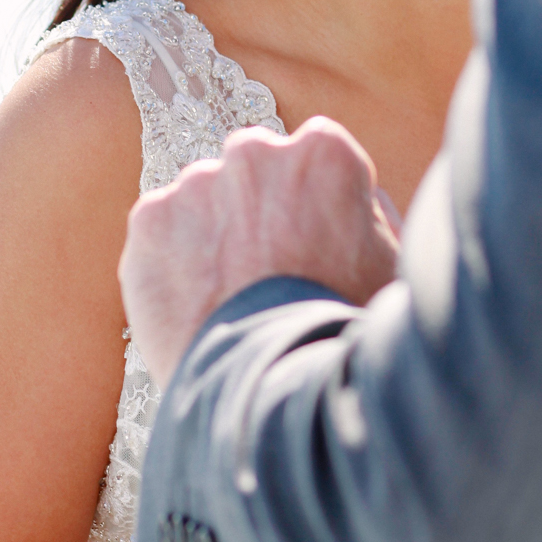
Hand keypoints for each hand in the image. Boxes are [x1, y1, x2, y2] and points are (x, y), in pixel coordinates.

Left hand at [118, 117, 400, 385]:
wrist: (276, 389)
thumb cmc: (345, 329)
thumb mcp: (391, 264)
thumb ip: (371, 213)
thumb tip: (360, 196)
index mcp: (323, 152)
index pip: (314, 153)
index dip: (315, 201)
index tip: (313, 241)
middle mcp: (255, 152)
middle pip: (253, 168)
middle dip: (258, 206)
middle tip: (267, 270)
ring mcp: (196, 184)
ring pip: (203, 200)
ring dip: (213, 233)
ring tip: (230, 298)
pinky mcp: (150, 221)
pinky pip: (161, 233)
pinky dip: (172, 263)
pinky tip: (197, 306)